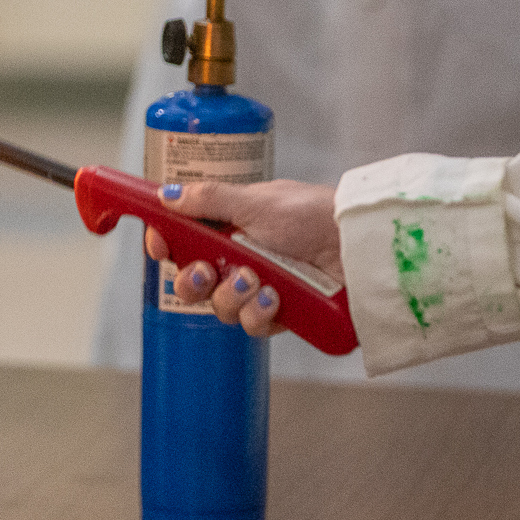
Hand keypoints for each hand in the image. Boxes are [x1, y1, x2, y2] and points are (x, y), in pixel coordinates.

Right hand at [144, 179, 340, 338]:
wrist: (358, 248)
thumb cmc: (313, 216)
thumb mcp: (255, 201)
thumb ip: (208, 199)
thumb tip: (167, 195)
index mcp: (232, 226)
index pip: (184, 239)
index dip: (167, 244)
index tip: (160, 245)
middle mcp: (241, 258)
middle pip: (192, 281)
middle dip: (191, 280)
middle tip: (205, 271)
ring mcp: (259, 288)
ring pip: (219, 307)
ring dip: (232, 296)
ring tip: (256, 281)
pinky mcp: (280, 315)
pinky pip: (251, 324)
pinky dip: (259, 313)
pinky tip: (276, 298)